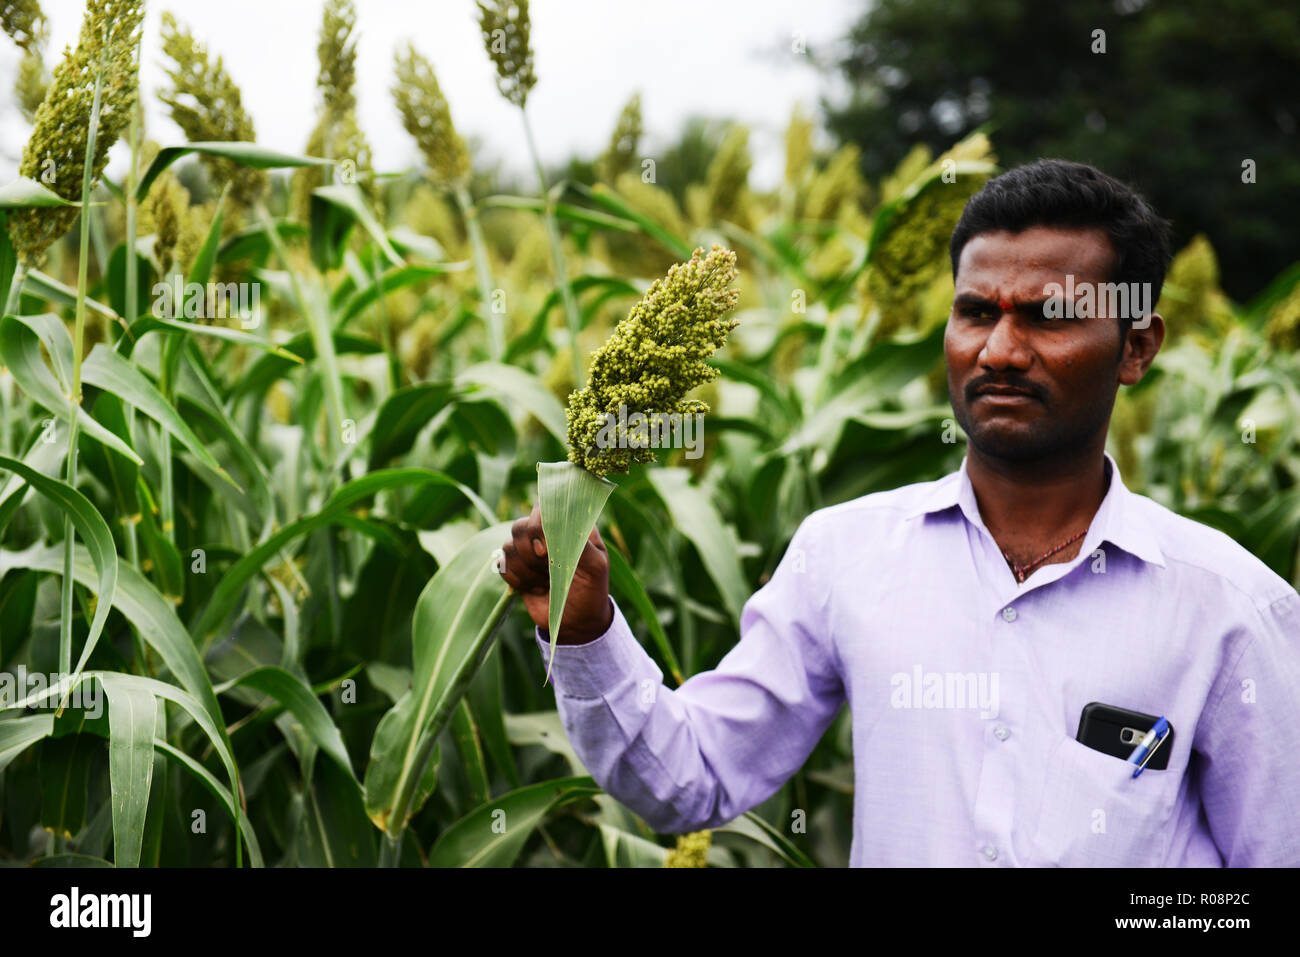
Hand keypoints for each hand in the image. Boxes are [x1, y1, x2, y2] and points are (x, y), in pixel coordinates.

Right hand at [499, 504, 613, 644]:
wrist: (576, 622)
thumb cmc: (591, 590)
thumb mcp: (595, 566)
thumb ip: (579, 541)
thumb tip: (557, 525)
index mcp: (568, 525)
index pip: (545, 505)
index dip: (538, 524)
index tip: (545, 550)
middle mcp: (546, 533)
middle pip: (521, 525)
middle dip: (530, 552)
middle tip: (547, 569)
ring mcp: (528, 549)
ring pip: (508, 546)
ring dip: (527, 570)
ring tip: (546, 583)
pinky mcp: (516, 566)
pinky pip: (502, 564)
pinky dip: (517, 579)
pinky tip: (535, 588)